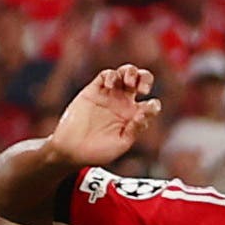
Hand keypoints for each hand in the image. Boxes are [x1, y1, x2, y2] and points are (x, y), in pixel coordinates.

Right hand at [46, 64, 160, 167]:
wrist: (71, 150)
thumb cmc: (97, 152)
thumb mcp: (120, 144)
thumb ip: (134, 130)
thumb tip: (144, 114)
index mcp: (133, 117)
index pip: (150, 105)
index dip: (153, 106)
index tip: (147, 110)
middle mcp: (123, 103)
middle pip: (141, 81)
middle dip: (145, 79)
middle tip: (144, 89)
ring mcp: (109, 95)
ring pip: (125, 73)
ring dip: (131, 73)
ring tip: (129, 82)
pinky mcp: (94, 90)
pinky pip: (106, 75)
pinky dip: (111, 76)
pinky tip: (109, 86)